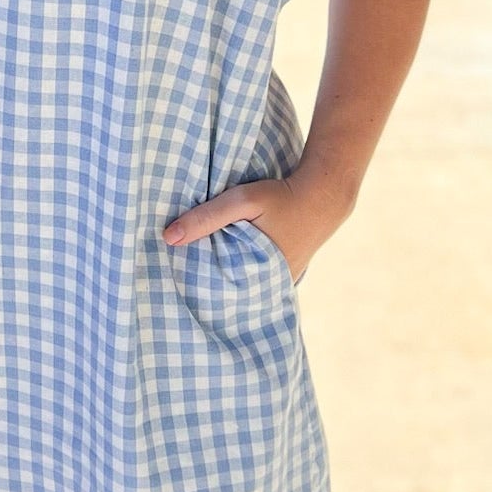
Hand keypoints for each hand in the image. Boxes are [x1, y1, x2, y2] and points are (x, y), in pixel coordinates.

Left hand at [161, 168, 349, 282]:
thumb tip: (168, 238)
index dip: (194, 290)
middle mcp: (270, 287)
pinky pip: (255, 282)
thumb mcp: (242, 200)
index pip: (217, 293)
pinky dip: (240, 277)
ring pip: (242, 290)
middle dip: (206, 290)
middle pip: (228, 294)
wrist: (323, 197)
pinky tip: (222, 269)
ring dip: (223, 283)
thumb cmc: (282, 198)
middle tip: (176, 286)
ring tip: (194, 279)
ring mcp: (279, 284)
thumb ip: (207, 217)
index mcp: (258, 275)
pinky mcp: (284, 276)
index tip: (171, 285)